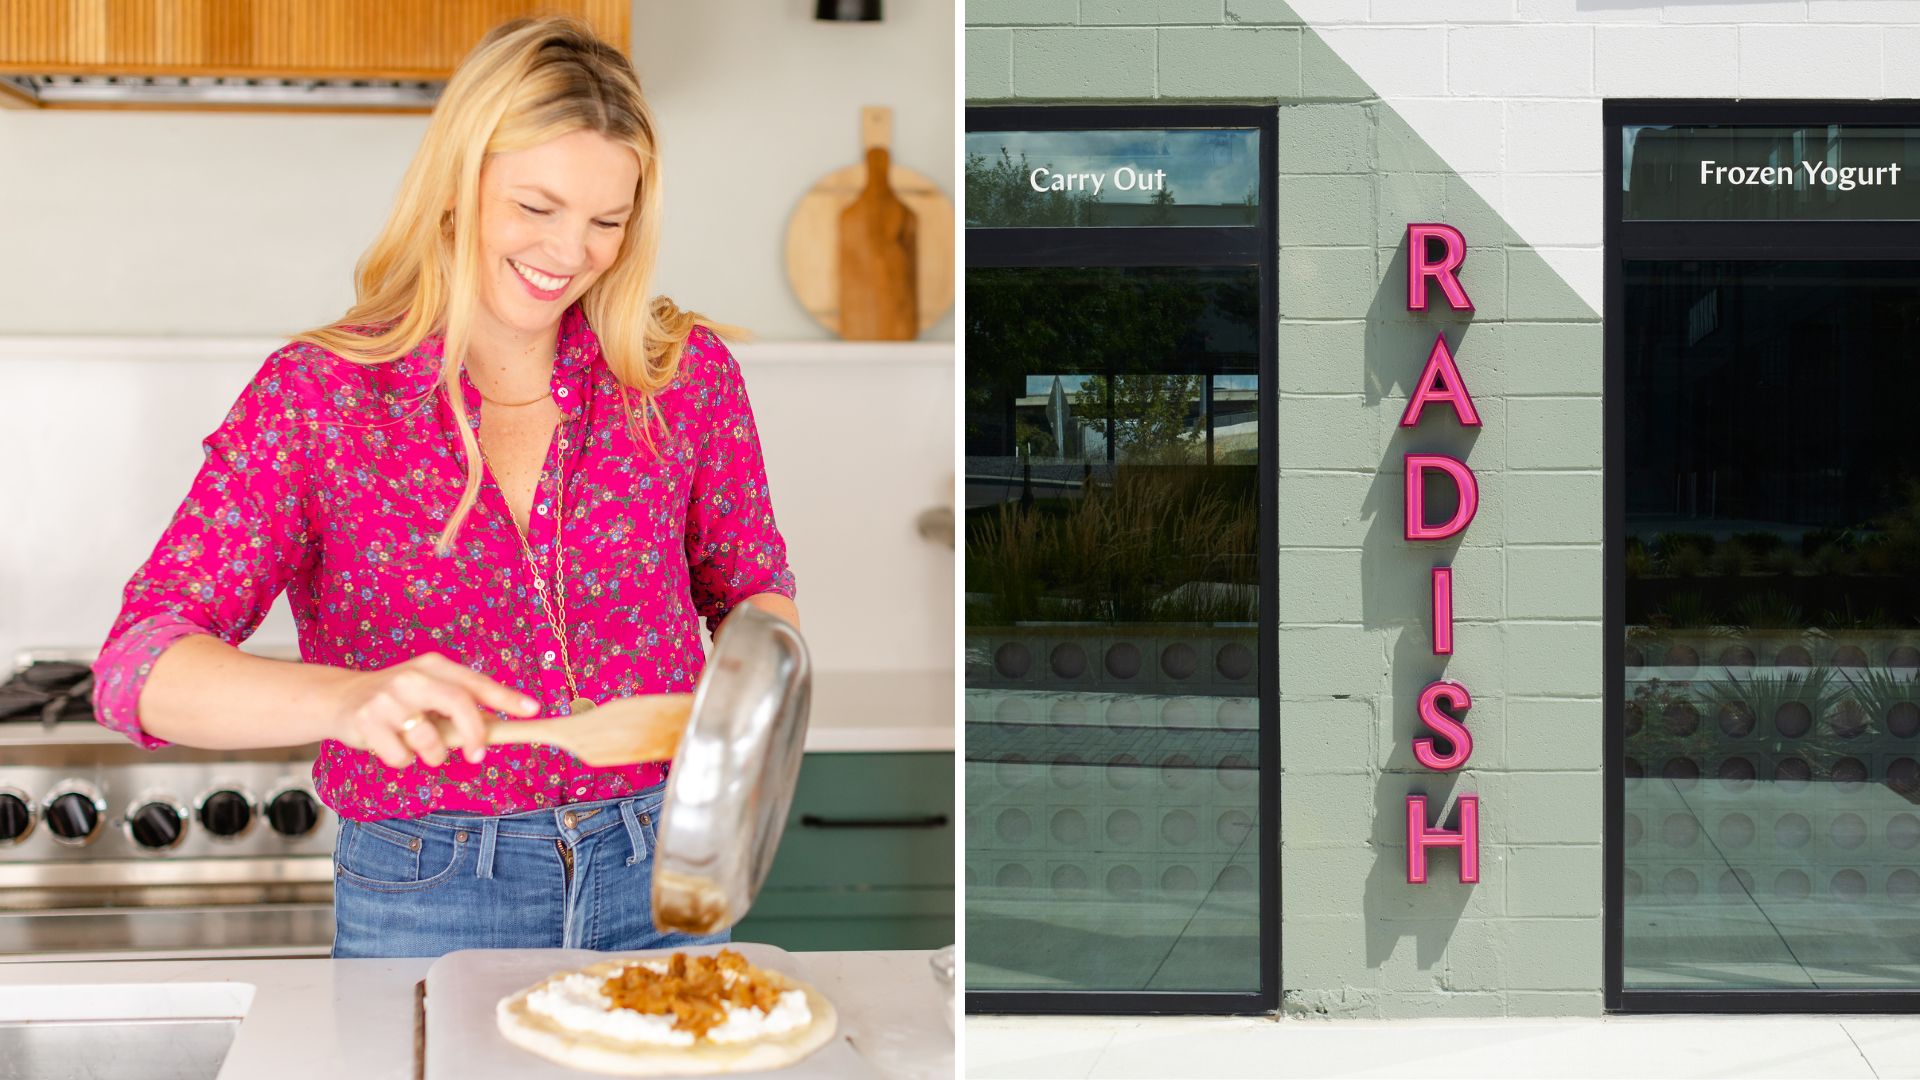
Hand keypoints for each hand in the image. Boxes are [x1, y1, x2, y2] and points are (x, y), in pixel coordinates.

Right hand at [332, 653, 539, 768]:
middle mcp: (412, 677)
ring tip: (422, 748)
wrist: (340, 698)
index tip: (532, 710)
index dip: (506, 697)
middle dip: (474, 734)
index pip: (476, 682)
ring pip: (429, 740)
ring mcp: (388, 699)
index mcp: (433, 666)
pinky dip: (403, 761)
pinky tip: (392, 746)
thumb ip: (461, 705)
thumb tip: (498, 725)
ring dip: (433, 755)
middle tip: (478, 755)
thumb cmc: (396, 698)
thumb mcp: (430, 691)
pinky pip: (401, 757)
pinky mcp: (367, 722)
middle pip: (458, 703)